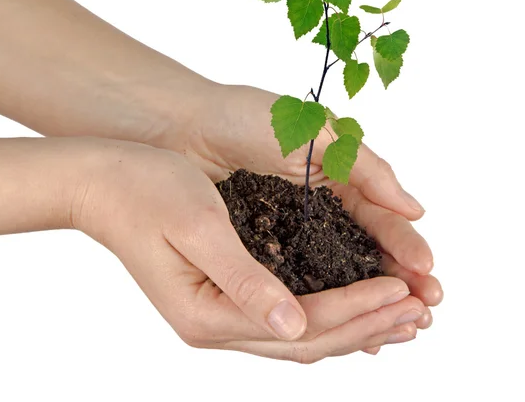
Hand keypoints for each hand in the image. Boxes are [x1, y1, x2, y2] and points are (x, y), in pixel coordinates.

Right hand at [77, 139, 425, 361]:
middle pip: (308, 340)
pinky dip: (326, 312)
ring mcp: (218, 314)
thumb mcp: (198, 227)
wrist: (105, 184)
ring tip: (400, 317)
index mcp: (207, 313)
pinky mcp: (223, 294)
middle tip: (419, 310)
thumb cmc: (147, 193)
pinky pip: (286, 317)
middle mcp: (215, 325)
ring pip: (301, 334)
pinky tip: (352, 307)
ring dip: (353, 324)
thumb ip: (245, 280)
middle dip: (367, 324)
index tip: (402, 289)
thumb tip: (296, 324)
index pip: (302, 323)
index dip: (356, 308)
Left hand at [144, 83, 442, 348]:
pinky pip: (297, 278)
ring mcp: (292, 231)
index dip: (405, 246)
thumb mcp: (316, 133)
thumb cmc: (248, 118)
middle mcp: (322, 209)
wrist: (186, 126)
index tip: (427, 275)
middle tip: (426, 311)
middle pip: (367, 252)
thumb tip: (414, 209)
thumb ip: (365, 168)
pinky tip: (342, 323)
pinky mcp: (262, 248)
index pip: (381, 219)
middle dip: (398, 280)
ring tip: (395, 328)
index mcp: (340, 176)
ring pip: (337, 271)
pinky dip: (321, 299)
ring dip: (367, 298)